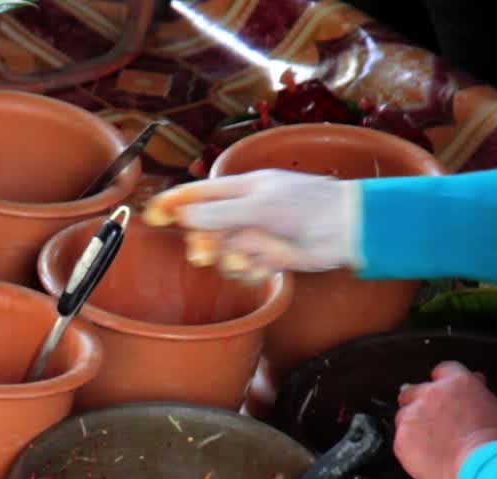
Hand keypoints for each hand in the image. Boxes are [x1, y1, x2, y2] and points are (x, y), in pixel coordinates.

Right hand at [143, 169, 359, 281]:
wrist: (343, 229)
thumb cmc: (305, 205)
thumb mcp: (256, 205)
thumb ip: (218, 213)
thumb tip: (183, 215)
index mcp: (238, 189)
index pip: (196, 194)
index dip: (173, 204)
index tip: (153, 215)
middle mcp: (242, 212)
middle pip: (203, 230)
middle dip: (204, 243)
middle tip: (205, 253)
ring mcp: (253, 236)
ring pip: (222, 254)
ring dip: (232, 259)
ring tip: (252, 258)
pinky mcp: (266, 259)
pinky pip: (243, 269)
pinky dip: (252, 270)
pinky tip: (269, 265)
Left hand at [394, 361, 496, 478]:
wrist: (482, 471)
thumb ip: (479, 393)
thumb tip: (476, 383)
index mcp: (458, 382)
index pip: (443, 370)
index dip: (444, 384)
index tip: (447, 396)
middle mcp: (431, 394)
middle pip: (414, 391)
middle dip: (420, 403)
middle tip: (432, 422)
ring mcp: (413, 416)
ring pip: (404, 415)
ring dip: (413, 425)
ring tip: (431, 444)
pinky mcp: (401, 439)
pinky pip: (400, 440)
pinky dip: (410, 447)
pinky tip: (426, 458)